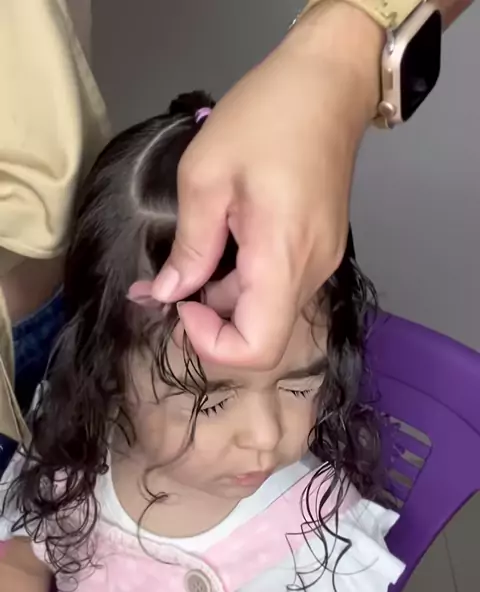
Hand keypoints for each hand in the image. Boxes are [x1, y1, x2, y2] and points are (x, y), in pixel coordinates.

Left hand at [153, 2, 382, 368]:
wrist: (329, 84)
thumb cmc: (265, 117)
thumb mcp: (205, 176)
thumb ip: (189, 247)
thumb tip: (166, 295)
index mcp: (283, 258)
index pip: (257, 349)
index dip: (211, 344)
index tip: (181, 304)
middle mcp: (310, 273)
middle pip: (261, 335)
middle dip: (208, 319)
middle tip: (167, 280)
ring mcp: (320, 264)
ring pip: (267, 311)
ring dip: (224, 299)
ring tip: (192, 253)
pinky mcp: (320, 251)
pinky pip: (277, 286)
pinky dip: (244, 281)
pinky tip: (222, 243)